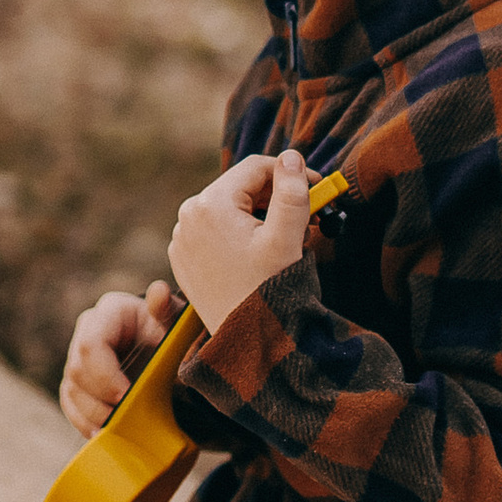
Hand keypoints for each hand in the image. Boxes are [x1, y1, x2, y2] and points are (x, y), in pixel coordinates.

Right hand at [59, 281, 177, 438]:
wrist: (171, 350)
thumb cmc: (174, 334)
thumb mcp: (175, 323)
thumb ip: (168, 310)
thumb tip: (160, 291)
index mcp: (110, 313)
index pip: (91, 344)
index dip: (105, 374)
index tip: (126, 395)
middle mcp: (88, 331)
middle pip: (77, 369)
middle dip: (99, 398)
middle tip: (124, 417)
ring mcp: (80, 357)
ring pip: (71, 389)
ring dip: (92, 413)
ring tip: (115, 429)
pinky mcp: (78, 381)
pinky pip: (71, 404)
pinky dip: (84, 423)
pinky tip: (103, 435)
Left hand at [168, 148, 311, 334]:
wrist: (247, 343)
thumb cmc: (269, 290)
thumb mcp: (287, 236)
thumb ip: (292, 191)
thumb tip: (292, 157)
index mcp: (210, 204)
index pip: (255, 168)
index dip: (291, 173)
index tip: (319, 188)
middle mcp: (188, 216)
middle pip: (241, 187)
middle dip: (277, 196)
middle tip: (311, 213)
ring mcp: (183, 239)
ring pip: (230, 209)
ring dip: (261, 214)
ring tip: (292, 234)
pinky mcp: (185, 258)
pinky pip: (216, 231)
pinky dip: (241, 233)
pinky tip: (264, 250)